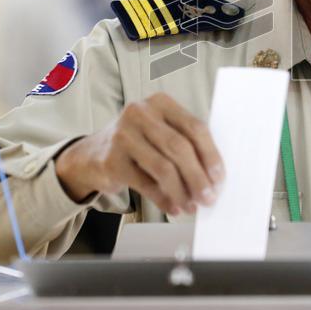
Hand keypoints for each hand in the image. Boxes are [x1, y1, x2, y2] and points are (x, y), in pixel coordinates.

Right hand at [55, 93, 223, 215]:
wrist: (91, 155)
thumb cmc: (138, 144)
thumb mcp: (160, 132)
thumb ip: (185, 145)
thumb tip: (213, 177)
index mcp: (160, 102)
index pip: (194, 127)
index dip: (211, 154)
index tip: (219, 177)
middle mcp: (140, 113)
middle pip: (180, 147)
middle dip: (198, 176)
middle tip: (209, 197)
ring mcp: (123, 135)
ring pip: (163, 167)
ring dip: (182, 191)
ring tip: (191, 206)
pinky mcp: (111, 160)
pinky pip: (145, 184)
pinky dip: (163, 199)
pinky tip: (173, 207)